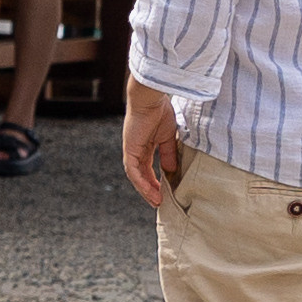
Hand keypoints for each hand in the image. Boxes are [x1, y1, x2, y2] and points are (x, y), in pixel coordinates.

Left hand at [121, 81, 179, 206]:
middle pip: (141, 175)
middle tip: (160, 202)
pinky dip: (142, 183)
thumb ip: (168, 154)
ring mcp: (131, 151)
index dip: (155, 181)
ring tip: (157, 202)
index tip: (165, 192)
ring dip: (146, 190)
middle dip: (150, 190)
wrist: (150, 98)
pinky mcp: (130, 150)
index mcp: (144, 146)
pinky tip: (151, 193)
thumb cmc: (160, 111)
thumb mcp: (168, 137)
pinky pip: (134, 172)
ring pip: (137, 177)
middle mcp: (136, 150)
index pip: (148, 168)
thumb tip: (171, 171)